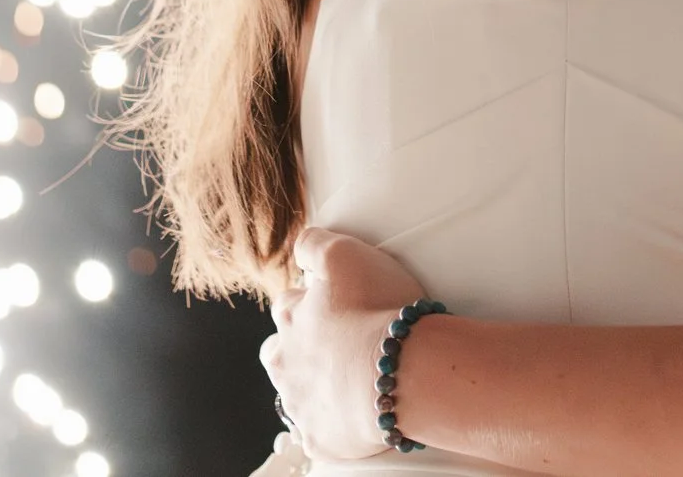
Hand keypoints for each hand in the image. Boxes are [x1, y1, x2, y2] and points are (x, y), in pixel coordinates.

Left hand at [260, 228, 426, 461]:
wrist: (402, 374)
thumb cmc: (376, 311)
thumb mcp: (344, 254)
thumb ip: (314, 242)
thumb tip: (300, 246)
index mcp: (289, 321)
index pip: (287, 304)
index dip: (311, 300)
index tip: (336, 302)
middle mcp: (285, 365)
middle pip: (280, 353)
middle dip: (300, 348)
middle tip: (339, 344)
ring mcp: (302, 406)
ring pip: (299, 394)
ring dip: (319, 385)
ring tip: (354, 377)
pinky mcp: (322, 439)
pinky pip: (323, 431)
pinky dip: (337, 422)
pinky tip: (360, 410)